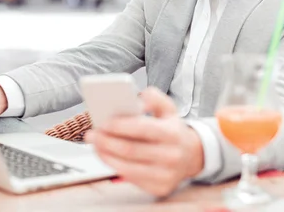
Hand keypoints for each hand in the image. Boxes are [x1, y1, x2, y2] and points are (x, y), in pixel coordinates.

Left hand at [84, 87, 204, 196]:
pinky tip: (106, 156)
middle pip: (130, 150)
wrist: (192, 156)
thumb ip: (152, 97)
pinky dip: (114, 167)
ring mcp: (165, 174)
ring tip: (95, 145)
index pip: (142, 128)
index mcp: (172, 133)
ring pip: (126, 167)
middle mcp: (171, 155)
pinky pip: (130, 178)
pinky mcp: (159, 187)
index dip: (119, 126)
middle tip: (91, 135)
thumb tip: (136, 99)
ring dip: (106, 155)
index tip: (103, 122)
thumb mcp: (168, 108)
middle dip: (106, 141)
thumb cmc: (172, 130)